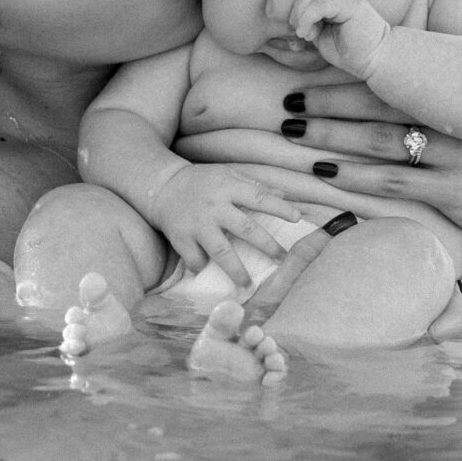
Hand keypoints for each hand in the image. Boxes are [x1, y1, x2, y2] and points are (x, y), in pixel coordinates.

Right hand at [152, 164, 301, 287]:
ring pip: (220, 250)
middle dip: (266, 245)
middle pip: (245, 227)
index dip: (279, 207)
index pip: (259, 197)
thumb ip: (254, 186)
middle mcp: (215, 206)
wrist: (163, 186)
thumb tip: (284, 194)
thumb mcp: (227, 176)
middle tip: (282, 258)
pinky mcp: (180, 237)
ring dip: (236, 269)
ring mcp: (197, 223)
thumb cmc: (203, 182)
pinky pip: (194, 258)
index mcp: (228, 187)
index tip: (298, 218)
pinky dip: (201, 267)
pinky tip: (206, 272)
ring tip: (247, 284)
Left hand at [250, 90, 461, 269]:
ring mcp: (456, 155)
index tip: (307, 73)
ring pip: (381, 142)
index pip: (391, 76)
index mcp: (455, 92)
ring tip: (293, 133)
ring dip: (332, 137)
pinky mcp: (453, 192)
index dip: (346, 74)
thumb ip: (433, 87)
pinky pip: (395, 183)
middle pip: (379, 104)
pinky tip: (323, 173)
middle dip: (328, 102)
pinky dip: (355, 177)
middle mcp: (455, 118)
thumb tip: (383, 59)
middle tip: (286, 104)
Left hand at [287, 0, 388, 78]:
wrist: (378, 60)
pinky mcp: (352, 5)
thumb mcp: (323, 36)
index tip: (298, 30)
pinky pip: (322, 4)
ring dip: (302, 14)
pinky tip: (310, 34)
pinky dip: (309, 17)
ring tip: (304, 33)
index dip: (297, 8)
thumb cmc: (352, 52)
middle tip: (298, 31)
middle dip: (297, 9)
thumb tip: (291, 20)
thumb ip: (311, 24)